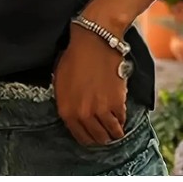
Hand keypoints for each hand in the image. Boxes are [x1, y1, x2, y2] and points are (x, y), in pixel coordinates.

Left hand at [53, 25, 126, 145]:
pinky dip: (122, 118)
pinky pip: (122, 119)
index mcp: (66, 110)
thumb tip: (73, 112)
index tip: (93, 136)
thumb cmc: (74, 57)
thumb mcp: (60, 81)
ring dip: (115, 131)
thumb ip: (65, 101)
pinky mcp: (117, 104)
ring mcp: (100, 111)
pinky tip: (120, 113)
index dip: (88, 138)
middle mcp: (82, 114)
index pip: (80, 137)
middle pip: (97, 138)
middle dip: (102, 137)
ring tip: (116, 127)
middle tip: (106, 132)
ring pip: (112, 133)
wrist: (93, 43)